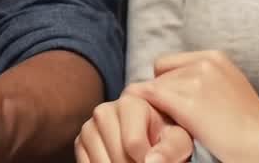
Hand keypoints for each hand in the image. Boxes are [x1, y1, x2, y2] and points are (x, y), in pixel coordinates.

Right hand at [74, 92, 191, 162]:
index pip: (133, 143)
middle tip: (145, 162)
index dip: (148, 161)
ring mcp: (89, 126)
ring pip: (101, 162)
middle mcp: (104, 110)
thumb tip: (150, 161)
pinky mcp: (80, 141)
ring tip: (134, 162)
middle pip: (117, 156)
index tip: (157, 161)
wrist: (152, 135)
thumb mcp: (178, 140)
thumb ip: (170, 149)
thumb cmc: (168, 137)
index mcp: (130, 103)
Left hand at [129, 51, 258, 162]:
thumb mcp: (228, 86)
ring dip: (159, 106)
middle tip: (176, 117)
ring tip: (178, 125)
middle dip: (164, 94)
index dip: (168, 83)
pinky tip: (160, 124)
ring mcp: (194, 80)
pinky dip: (149, 109)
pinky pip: (150, 97)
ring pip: (154, 87)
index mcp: (215, 57)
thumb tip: (173, 84)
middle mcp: (204, 62)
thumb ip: (203, 79)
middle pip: (160, 75)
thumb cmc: (249, 125)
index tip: (176, 103)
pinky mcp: (186, 101)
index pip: (169, 63)